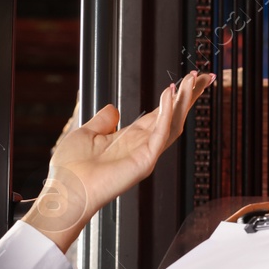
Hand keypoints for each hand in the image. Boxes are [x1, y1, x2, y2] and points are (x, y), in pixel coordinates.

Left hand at [25, 72, 212, 251]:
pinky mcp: (144, 160)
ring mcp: (145, 153)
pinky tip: (170, 94)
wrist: (65, 192)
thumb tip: (113, 109)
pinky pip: (161, 133)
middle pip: (173, 116)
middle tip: (203, 77)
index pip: (159, 114)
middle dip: (188, 96)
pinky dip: (167, 112)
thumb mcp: (86, 133)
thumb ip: (103, 121)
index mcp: (130, 138)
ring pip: (172, 123)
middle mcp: (142, 145)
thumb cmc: (71, 169)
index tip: (187, 80)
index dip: (174, 97)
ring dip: (183, 100)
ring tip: (191, 80)